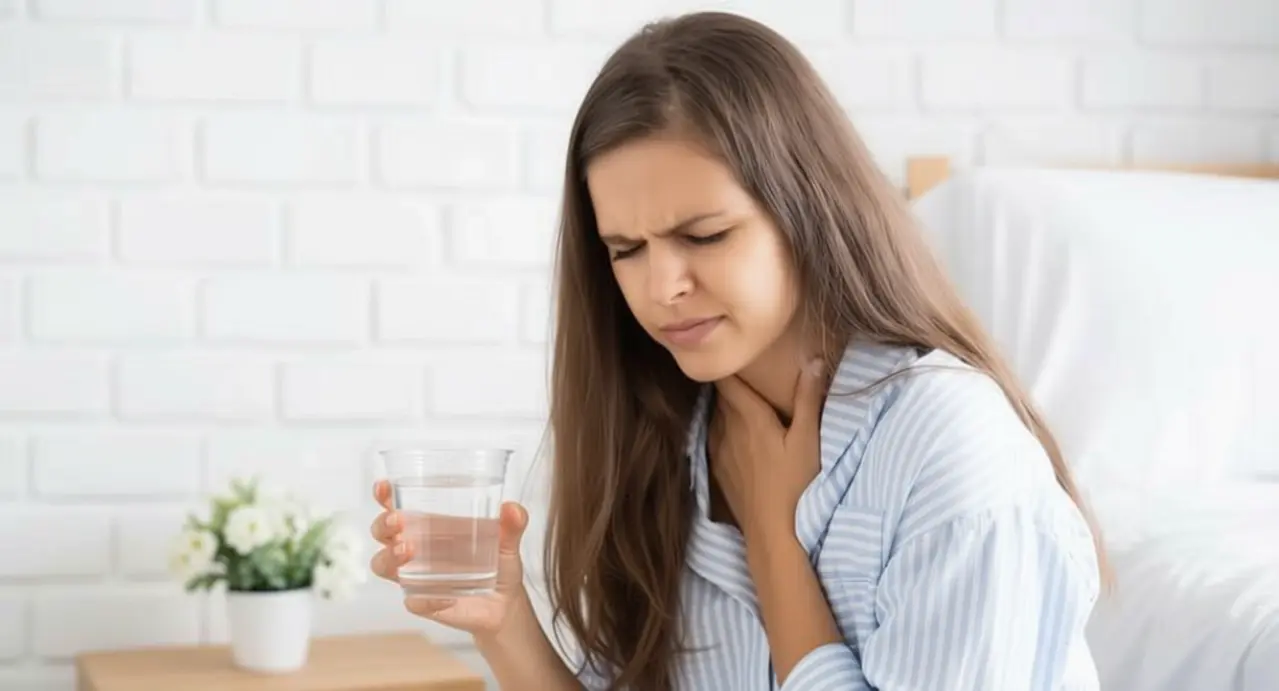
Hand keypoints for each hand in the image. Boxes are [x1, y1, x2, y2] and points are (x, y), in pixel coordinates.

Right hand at [369, 480, 530, 638]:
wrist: (505, 605)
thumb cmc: (498, 565)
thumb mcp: (508, 542)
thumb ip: (512, 524)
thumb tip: (513, 509)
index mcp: (429, 526)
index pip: (397, 506)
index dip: (385, 496)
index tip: (383, 487)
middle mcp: (415, 549)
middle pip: (382, 533)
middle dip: (383, 524)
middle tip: (398, 521)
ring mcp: (416, 576)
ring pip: (383, 565)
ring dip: (389, 557)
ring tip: (408, 551)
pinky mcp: (424, 602)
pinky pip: (414, 601)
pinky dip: (425, 599)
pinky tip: (446, 597)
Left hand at [712, 359, 827, 543]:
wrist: (772, 534)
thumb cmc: (795, 485)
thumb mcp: (809, 439)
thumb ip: (809, 398)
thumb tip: (813, 360)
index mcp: (747, 417)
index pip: (726, 379)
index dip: (729, 363)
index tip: (737, 350)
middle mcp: (726, 430)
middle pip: (722, 396)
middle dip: (732, 382)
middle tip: (748, 371)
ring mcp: (718, 451)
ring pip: (717, 417)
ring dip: (729, 406)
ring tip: (746, 400)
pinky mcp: (718, 470)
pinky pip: (716, 438)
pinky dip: (726, 429)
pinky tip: (740, 435)